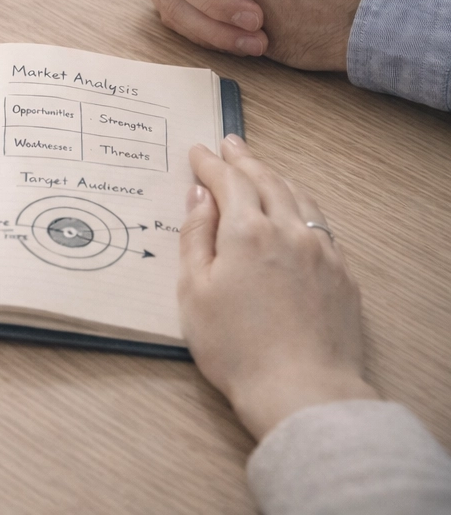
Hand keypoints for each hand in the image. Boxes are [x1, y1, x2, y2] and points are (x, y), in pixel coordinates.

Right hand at [180, 135, 376, 439]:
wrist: (301, 389)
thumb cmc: (235, 347)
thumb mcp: (193, 292)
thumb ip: (195, 236)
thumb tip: (199, 196)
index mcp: (247, 231)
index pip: (229, 181)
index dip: (210, 163)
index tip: (198, 151)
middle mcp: (288, 231)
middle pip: (267, 181)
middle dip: (245, 160)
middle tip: (230, 145)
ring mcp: (321, 252)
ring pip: (299, 198)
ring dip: (276, 178)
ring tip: (261, 170)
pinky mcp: (341, 275)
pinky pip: (319, 225)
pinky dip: (300, 207)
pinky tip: (294, 214)